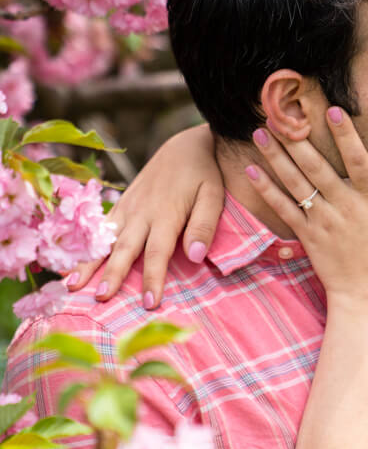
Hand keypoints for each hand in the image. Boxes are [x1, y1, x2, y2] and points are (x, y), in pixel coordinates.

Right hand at [67, 124, 224, 307]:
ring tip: (73, 286)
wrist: (185, 146)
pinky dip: (86, 245)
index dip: (152, 278)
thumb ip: (205, 225)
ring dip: (89, 262)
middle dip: (112, 275)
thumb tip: (196, 256)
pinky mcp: (122, 204)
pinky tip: (73, 263)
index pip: (157, 252)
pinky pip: (101, 228)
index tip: (148, 302)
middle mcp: (141, 212)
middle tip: (101, 299)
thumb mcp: (213, 195)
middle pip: (124, 248)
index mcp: (165, 213)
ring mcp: (128, 207)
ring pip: (105, 239)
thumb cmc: (204, 174)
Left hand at [245, 108, 367, 303]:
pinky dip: (266, 190)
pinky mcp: (306, 235)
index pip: (358, 160)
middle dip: (297, 139)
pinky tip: (251, 171)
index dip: (346, 135)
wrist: (367, 294)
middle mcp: (345, 206)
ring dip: (276, 157)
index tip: (333, 110)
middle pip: (317, 167)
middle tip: (279, 114)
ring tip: (260, 133)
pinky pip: (284, 209)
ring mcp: (323, 221)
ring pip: (296, 183)